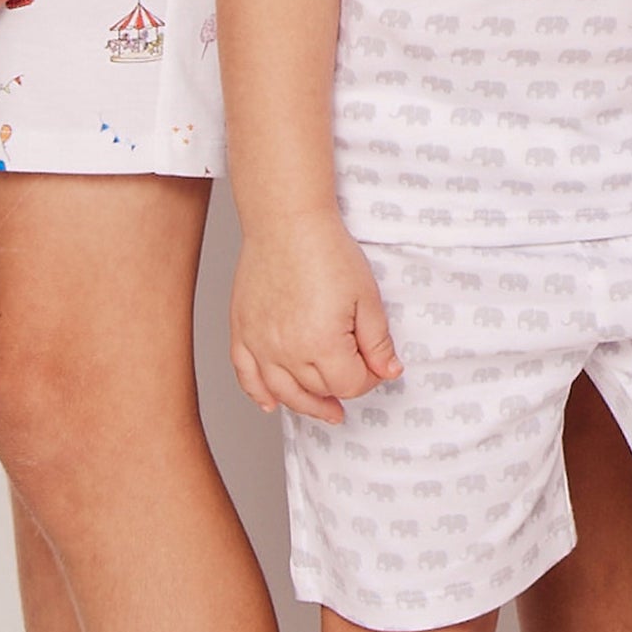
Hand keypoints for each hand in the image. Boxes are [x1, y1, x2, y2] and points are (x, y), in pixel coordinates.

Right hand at [232, 213, 400, 423]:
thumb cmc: (327, 250)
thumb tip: (389, 372)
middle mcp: (286, 352)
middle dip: (341, 388)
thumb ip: (378, 341)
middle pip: (318, 390)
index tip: (376, 365)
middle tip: (355, 380)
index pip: (349, 384)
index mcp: (321, 344)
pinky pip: (246, 376)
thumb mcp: (366, 295)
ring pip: (282, 393)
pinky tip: (271, 404)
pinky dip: (258, 395)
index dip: (369, 379)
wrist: (287, 221)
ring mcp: (260, 345)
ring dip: (305, 405)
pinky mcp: (242, 332)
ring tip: (324, 409)